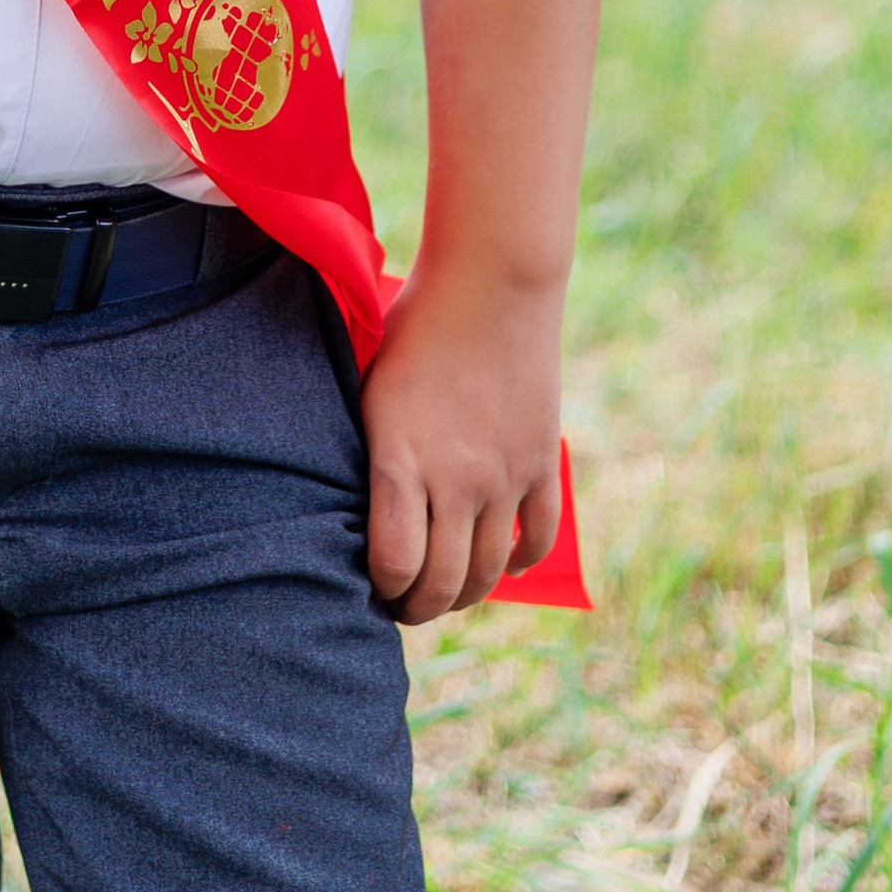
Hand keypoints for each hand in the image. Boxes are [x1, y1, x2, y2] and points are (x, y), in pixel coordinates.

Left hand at [359, 265, 564, 625]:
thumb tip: (349, 509)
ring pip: (490, 571)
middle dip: (417, 608)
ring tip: (446, 591)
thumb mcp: (369, 388)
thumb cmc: (414, 328)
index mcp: (401, 458)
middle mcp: (457, 478)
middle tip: (402, 605)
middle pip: (444, 583)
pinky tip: (503, 564)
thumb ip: (367, 453)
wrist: (491, 283)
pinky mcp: (541, 463)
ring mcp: (505, 475)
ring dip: (466, 594)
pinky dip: (521, 561)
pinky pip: (539, 536)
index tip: (371, 583)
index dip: (381, 587)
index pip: (394, 562)